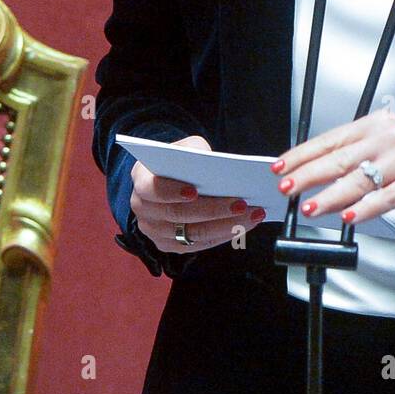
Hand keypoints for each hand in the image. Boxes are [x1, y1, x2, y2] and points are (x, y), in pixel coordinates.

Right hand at [130, 135, 265, 252]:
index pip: (152, 189)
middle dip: (213, 210)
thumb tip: (216, 167)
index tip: (195, 191)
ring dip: (225, 226)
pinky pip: (198, 245)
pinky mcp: (169, 245)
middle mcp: (142, 209)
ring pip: (191, 235)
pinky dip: (223, 235)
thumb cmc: (180, 160)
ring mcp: (154, 231)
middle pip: (177, 215)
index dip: (172, 192)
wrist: (169, 178)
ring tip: (253, 215)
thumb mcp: (185, 147)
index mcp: (141, 180)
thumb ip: (196, 152)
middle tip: (243, 204)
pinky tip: (244, 226)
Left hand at [270, 111, 394, 225]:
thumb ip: (359, 150)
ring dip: (331, 195)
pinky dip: (366, 208)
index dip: (302, 154)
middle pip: (339, 159)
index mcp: (373, 127)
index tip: (281, 167)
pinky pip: (387, 197)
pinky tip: (350, 216)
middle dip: (308, 174)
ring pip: (359, 180)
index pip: (330, 140)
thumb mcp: (389, 136)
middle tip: (286, 187)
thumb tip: (321, 168)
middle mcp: (385, 140)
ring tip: (310, 206)